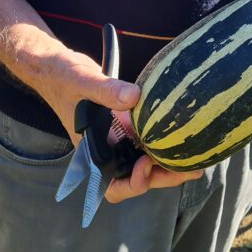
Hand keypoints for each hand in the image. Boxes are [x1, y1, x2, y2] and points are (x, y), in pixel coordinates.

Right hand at [41, 44, 202, 200]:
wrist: (56, 66)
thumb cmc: (62, 76)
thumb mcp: (83, 80)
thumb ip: (106, 89)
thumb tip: (134, 96)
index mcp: (90, 151)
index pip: (112, 185)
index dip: (133, 182)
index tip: (147, 162)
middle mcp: (105, 151)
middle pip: (135, 179)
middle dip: (161, 178)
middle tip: (191, 170)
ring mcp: (115, 140)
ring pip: (143, 163)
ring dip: (166, 166)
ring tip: (195, 162)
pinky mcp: (124, 126)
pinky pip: (144, 142)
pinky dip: (161, 145)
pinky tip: (182, 139)